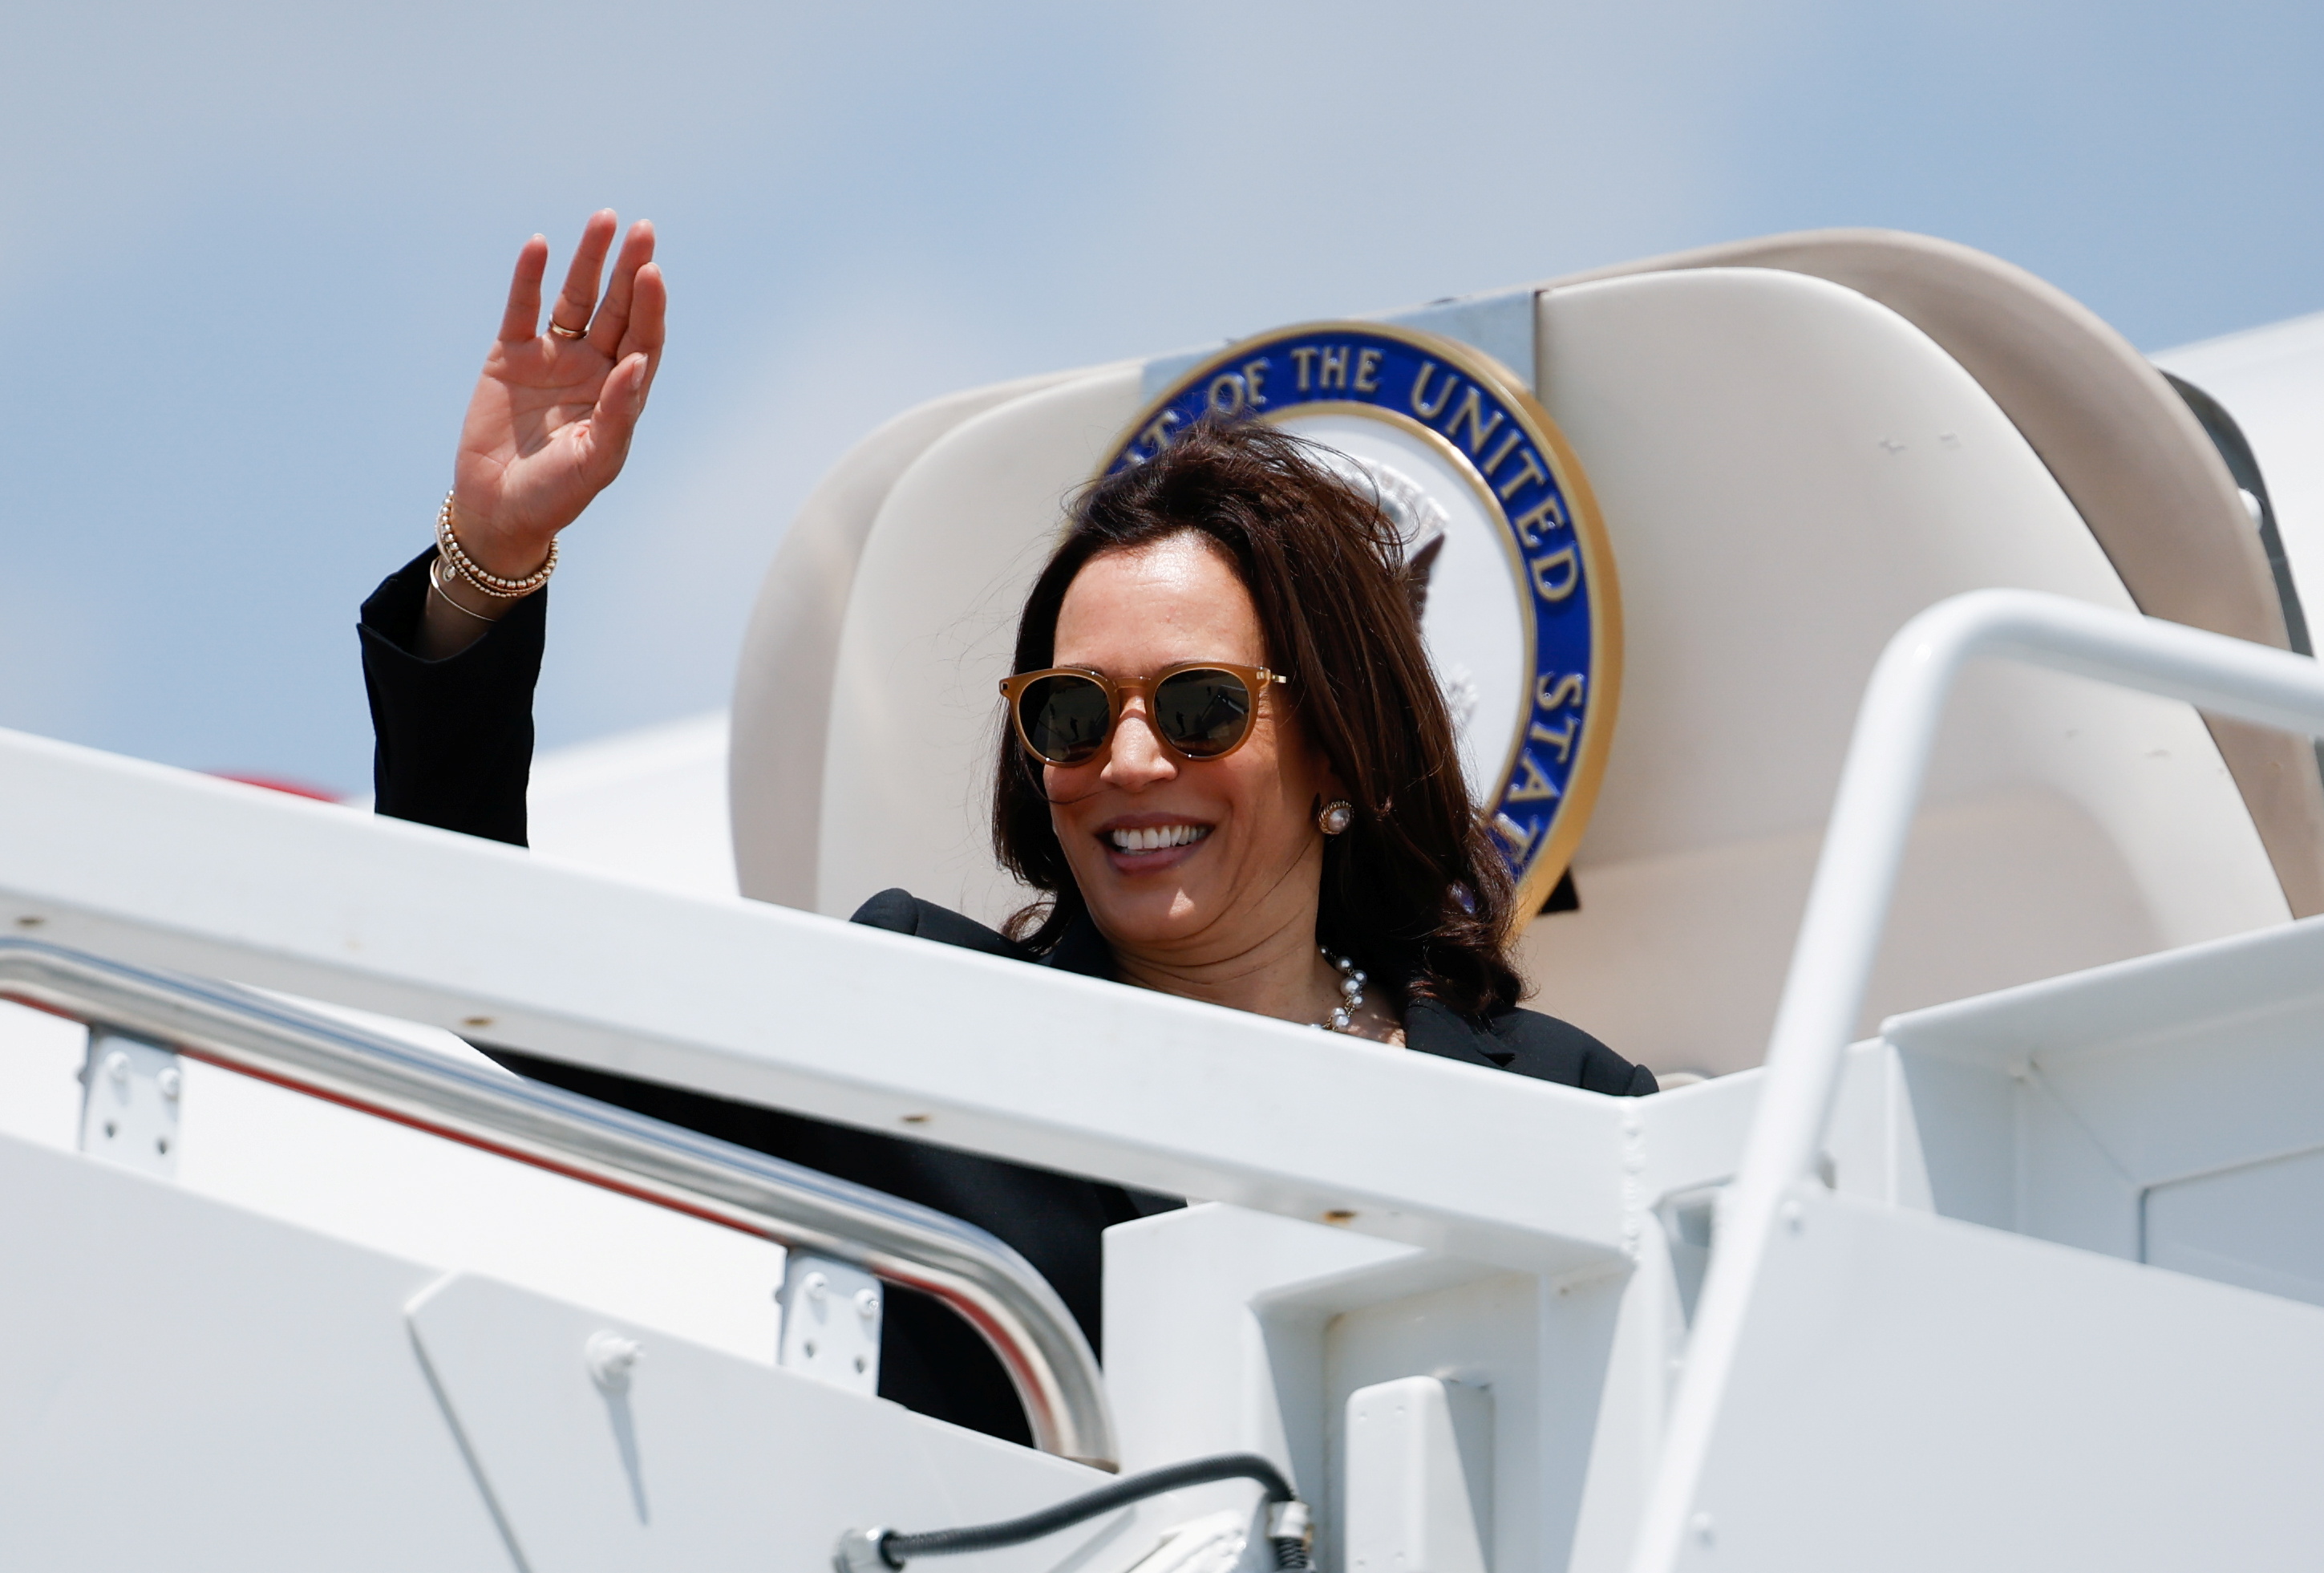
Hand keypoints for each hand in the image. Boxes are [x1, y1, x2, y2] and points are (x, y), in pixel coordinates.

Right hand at [447, 211, 665, 577]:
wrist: (499, 508)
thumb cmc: (557, 494)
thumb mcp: (595, 460)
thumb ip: (618, 413)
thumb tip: (637, 363)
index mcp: (622, 392)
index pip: (644, 337)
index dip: (650, 306)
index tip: (653, 273)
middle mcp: (593, 367)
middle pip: (617, 307)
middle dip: (629, 269)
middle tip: (643, 230)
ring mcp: (553, 357)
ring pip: (576, 298)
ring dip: (589, 261)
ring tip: (604, 220)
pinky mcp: (511, 355)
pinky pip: (523, 309)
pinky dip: (530, 278)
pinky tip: (540, 245)